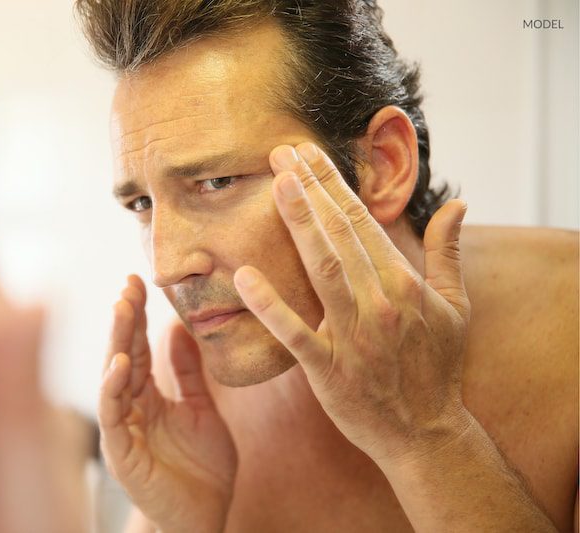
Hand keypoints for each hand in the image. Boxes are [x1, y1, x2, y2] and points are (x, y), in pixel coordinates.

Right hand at [99, 275, 236, 532]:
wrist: (204, 518)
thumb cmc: (201, 469)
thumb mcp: (202, 409)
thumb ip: (188, 373)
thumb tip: (178, 327)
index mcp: (149, 397)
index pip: (140, 348)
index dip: (138, 316)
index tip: (139, 282)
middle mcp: (131, 408)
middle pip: (125, 355)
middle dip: (125, 320)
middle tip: (128, 285)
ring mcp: (124, 430)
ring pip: (114, 379)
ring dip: (118, 343)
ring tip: (123, 309)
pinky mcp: (122, 454)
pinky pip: (114, 417)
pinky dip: (113, 389)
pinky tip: (121, 363)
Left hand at [233, 143, 471, 467]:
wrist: (425, 432)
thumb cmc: (436, 367)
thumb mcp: (455, 306)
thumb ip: (448, 252)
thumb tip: (459, 204)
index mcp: (405, 283)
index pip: (362, 221)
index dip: (332, 184)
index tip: (307, 153)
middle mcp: (380, 303)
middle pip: (340, 234)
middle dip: (309, 189)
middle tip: (280, 151)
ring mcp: (354, 336)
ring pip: (322, 270)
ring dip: (299, 224)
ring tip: (276, 184)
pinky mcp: (329, 371)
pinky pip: (296, 335)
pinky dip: (271, 306)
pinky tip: (245, 276)